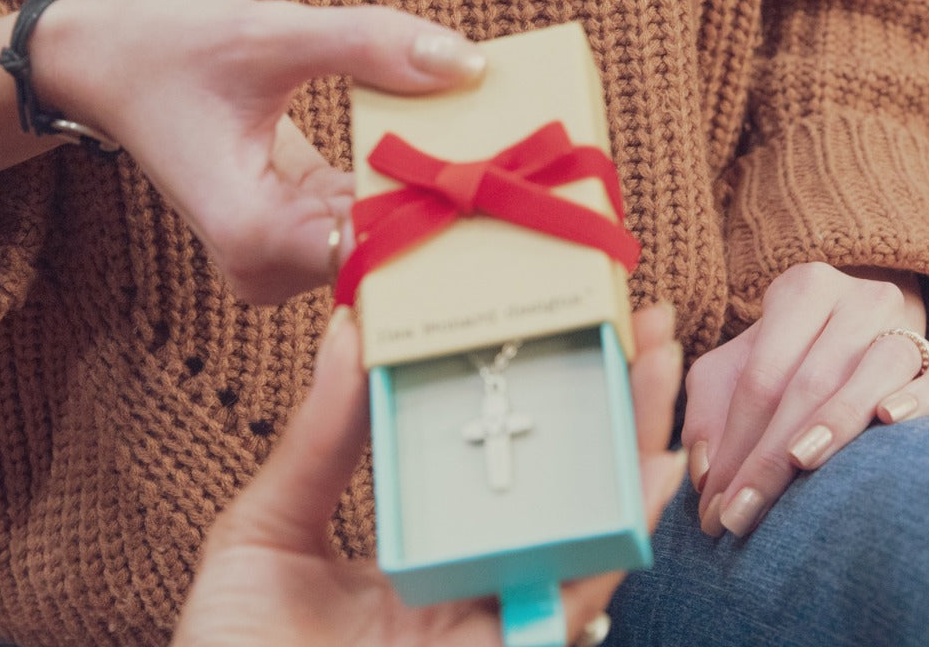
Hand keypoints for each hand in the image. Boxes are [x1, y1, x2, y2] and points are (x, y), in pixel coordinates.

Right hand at [31, 0, 486, 301]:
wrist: (103, 61)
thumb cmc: (163, 48)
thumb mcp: (267, 33)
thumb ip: (367, 44)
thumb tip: (467, 62)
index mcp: (253, 234)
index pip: (374, 252)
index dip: (447, 218)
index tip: (518, 186)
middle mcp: (267, 262)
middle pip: (384, 248)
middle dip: (454, 203)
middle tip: (538, 160)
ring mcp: (280, 248)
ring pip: (380, 232)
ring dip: (435, 188)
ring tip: (512, 147)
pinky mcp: (292, 224)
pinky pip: (363, 211)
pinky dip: (403, 178)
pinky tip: (454, 143)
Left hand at [171, 304, 687, 646]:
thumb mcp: (265, 533)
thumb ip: (317, 441)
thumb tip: (349, 330)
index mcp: (424, 546)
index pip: (494, 457)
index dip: (533, 389)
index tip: (554, 313)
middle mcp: (475, 579)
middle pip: (561, 482)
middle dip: (611, 401)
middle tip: (646, 323)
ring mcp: (495, 619)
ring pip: (587, 527)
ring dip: (635, 446)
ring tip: (663, 367)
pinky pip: (573, 596)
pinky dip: (620, 535)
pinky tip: (653, 472)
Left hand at [682, 262, 928, 538]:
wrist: (868, 336)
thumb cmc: (788, 361)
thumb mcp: (735, 370)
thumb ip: (709, 413)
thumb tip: (707, 474)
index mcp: (802, 290)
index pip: (761, 375)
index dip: (735, 443)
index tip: (714, 506)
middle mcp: (857, 300)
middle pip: (810, 380)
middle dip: (771, 456)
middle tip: (742, 516)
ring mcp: (908, 326)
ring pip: (874, 371)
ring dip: (835, 422)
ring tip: (799, 464)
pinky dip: (918, 399)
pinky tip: (888, 421)